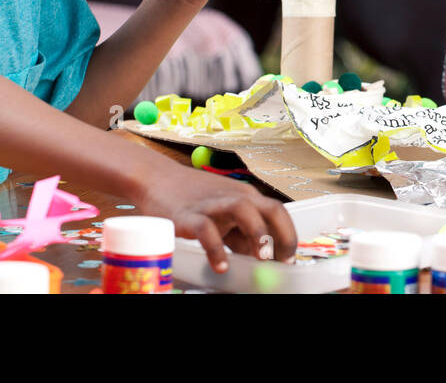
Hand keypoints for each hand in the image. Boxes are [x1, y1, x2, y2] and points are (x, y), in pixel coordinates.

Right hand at [142, 165, 296, 270]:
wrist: (156, 179)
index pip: (278, 213)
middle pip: (270, 208)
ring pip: (243, 210)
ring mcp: (212, 204)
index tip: (289, 260)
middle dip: (282, 234)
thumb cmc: (193, 199)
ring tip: (261, 259)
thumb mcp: (223, 214)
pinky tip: (221, 266)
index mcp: (246, 196)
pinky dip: (216, 249)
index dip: (288, 236)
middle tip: (283, 261)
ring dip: (257, 233)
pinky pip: (206, 230)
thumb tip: (259, 259)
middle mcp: (234, 197)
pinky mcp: (189, 215)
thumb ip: (240, 234)